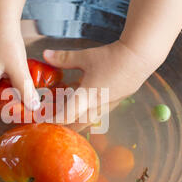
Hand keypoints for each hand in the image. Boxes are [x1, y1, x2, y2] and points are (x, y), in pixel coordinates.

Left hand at [43, 40, 160, 130]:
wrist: (139, 58)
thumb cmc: (112, 57)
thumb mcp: (85, 57)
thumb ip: (64, 58)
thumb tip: (45, 54)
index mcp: (86, 97)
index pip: (65, 117)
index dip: (52, 121)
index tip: (42, 122)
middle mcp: (96, 106)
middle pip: (77, 125)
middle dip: (63, 127)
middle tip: (52, 124)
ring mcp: (107, 106)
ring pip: (88, 121)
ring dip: (75, 121)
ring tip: (65, 116)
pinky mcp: (115, 102)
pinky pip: (97, 113)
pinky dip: (86, 113)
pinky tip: (83, 104)